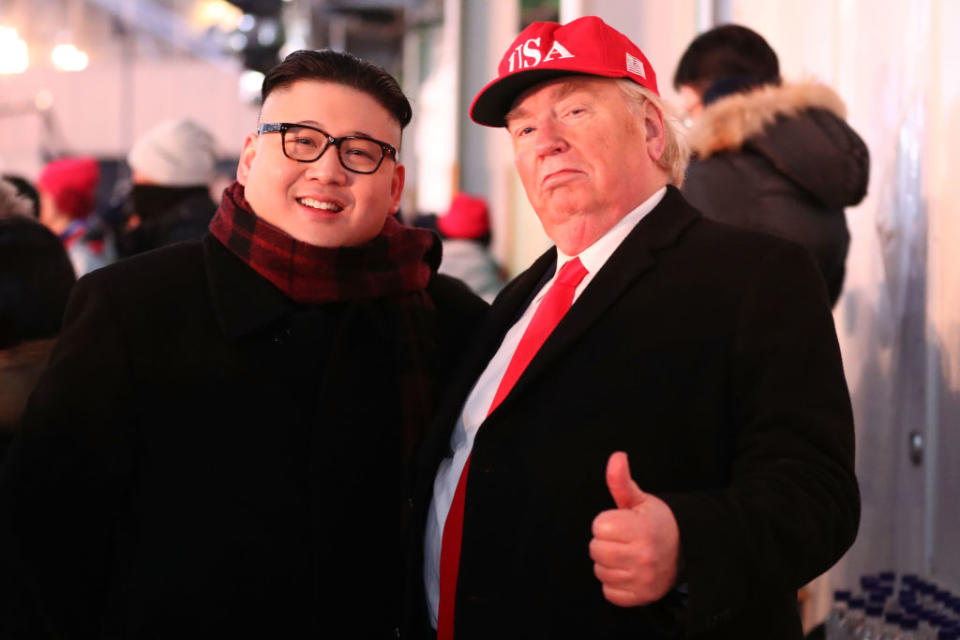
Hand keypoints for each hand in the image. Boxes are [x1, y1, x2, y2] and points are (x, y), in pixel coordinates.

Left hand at [589, 451, 679, 606]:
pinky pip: (608, 591)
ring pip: (600, 571)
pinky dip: (614, 583)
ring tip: (626, 555)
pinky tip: (628, 571)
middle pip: (596, 550)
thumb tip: (616, 457)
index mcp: (642, 530)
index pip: (599, 527)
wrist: (685, 553)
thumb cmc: (656, 523)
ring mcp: (642, 580)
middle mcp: (643, 556)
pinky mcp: (640, 598)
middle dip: (604, 543)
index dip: (605, 523)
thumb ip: (621, 481)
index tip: (620, 523)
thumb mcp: (640, 500)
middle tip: (622, 540)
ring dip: (608, 563)